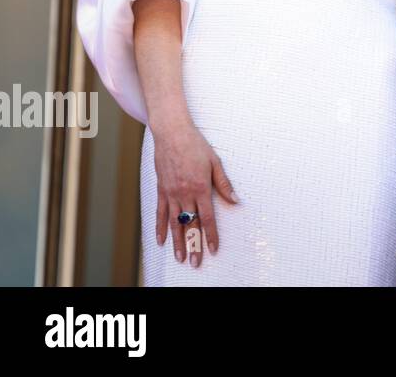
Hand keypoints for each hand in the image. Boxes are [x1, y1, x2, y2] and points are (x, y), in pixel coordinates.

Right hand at [152, 120, 237, 266]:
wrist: (172, 134)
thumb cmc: (196, 146)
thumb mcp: (215, 162)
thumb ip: (224, 184)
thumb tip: (236, 200)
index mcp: (200, 188)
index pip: (207, 217)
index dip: (211, 235)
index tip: (214, 249)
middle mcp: (184, 193)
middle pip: (190, 224)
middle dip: (194, 245)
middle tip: (195, 262)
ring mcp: (171, 193)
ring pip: (174, 223)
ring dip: (177, 241)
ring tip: (180, 257)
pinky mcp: (161, 190)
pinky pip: (160, 213)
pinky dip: (160, 228)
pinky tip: (161, 240)